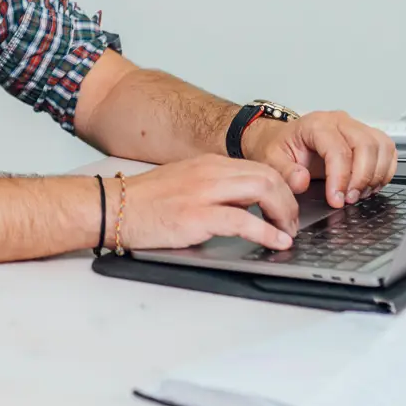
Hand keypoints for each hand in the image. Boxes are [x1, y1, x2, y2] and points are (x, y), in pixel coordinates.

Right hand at [119, 154, 299, 251]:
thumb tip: (244, 206)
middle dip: (288, 201)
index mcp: (208, 164)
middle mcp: (210, 172)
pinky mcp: (198, 216)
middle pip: (268, 177)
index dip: (281, 189)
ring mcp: (204, 192)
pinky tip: (275, 242)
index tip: (286, 208)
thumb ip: (214, 189)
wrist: (113, 207)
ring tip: (286, 233)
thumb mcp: (185, 183)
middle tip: (291, 223)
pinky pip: (245, 221)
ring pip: (263, 191)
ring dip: (283, 214)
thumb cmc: (145, 202)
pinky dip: (267, 233)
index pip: (259, 168)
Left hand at [243, 110, 396, 208]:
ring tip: (358, 194)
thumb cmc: (279, 146)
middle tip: (348, 199)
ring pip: (382, 146)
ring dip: (375, 175)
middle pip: (366, 146)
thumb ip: (284, 172)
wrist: (282, 139)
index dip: (340, 179)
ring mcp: (355, 127)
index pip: (338, 150)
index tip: (336, 200)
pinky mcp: (367, 136)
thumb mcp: (270, 159)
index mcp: (316, 124)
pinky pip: (388, 150)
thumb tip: (301, 181)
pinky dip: (385, 170)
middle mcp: (339, 122)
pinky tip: (369, 185)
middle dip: (361, 178)